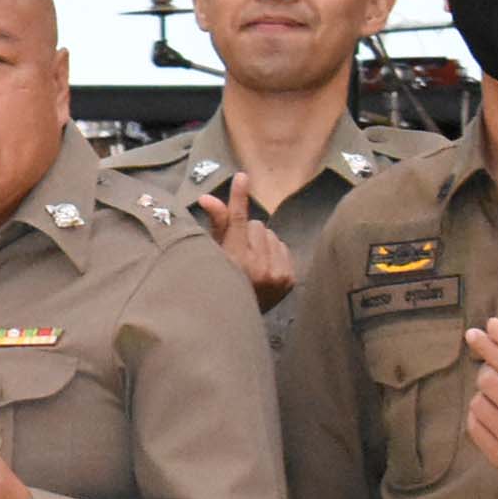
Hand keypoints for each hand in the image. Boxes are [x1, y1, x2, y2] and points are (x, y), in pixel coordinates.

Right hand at [192, 191, 300, 310]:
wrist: (235, 322)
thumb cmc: (217, 284)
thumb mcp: (211, 256)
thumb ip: (214, 226)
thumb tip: (207, 197)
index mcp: (233, 262)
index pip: (237, 221)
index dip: (238, 197)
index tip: (242, 176)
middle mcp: (258, 268)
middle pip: (256, 225)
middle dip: (246, 234)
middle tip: (237, 253)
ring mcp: (276, 275)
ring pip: (271, 235)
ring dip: (260, 243)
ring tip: (250, 263)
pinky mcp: (289, 279)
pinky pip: (283, 247)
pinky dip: (272, 253)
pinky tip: (263, 268)